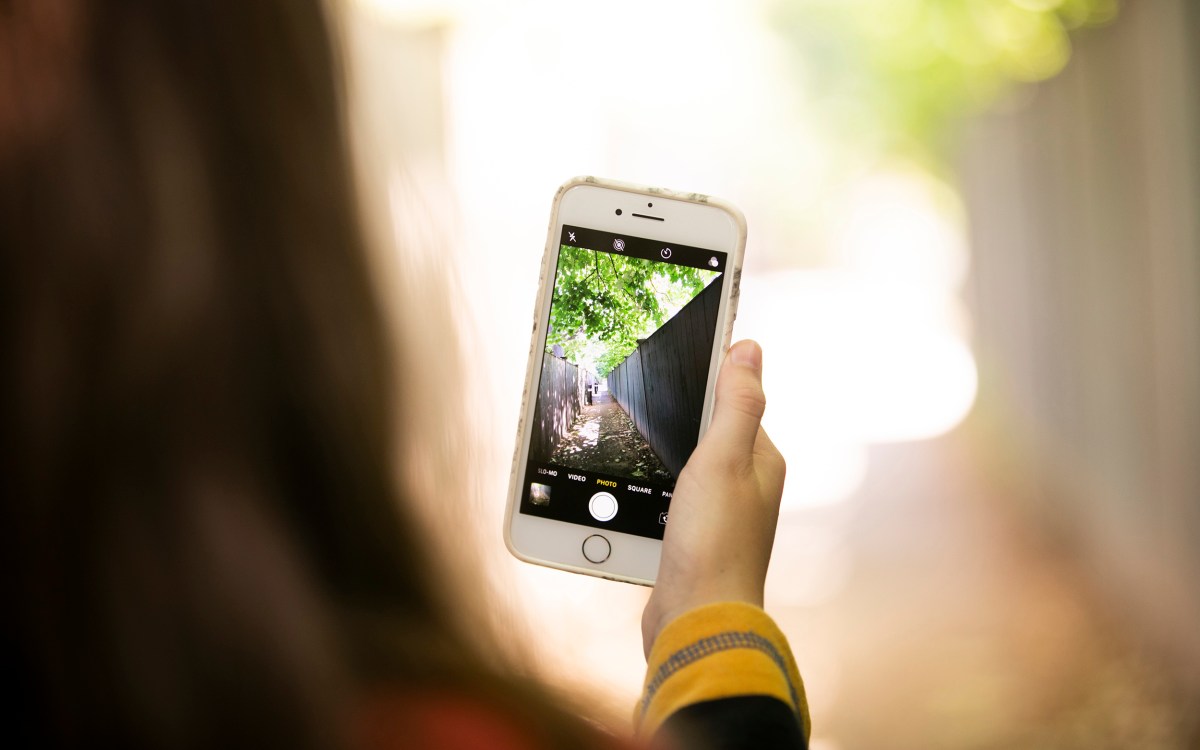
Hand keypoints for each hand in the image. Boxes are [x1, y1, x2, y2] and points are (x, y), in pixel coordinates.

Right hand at [642, 340, 785, 656]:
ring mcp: (721, 517)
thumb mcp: (723, 458)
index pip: (737, 404)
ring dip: (664, 457)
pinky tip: (636, 492)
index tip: (679, 356)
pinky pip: (674, 501)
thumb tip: (748, 348)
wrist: (696, 622)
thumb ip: (736, 403)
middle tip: (644, 400)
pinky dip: (655, 491)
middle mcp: (747, 488)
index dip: (710, 380)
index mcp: (762, 462)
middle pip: (710, 435)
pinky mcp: (695, 541)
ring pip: (688, 469)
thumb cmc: (715, 543)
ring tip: (635, 443)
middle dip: (681, 419)